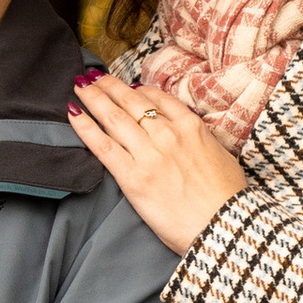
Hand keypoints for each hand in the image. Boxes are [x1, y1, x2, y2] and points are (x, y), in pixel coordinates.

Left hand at [66, 72, 247, 253]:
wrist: (222, 226)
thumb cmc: (228, 199)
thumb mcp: (223, 156)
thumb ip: (202, 140)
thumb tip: (192, 135)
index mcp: (191, 126)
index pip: (158, 99)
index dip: (138, 89)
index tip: (127, 86)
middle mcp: (167, 134)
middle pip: (131, 101)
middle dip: (109, 86)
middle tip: (93, 76)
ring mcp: (148, 153)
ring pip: (114, 116)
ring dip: (94, 97)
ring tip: (80, 85)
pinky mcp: (132, 176)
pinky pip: (102, 145)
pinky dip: (85, 126)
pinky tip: (73, 113)